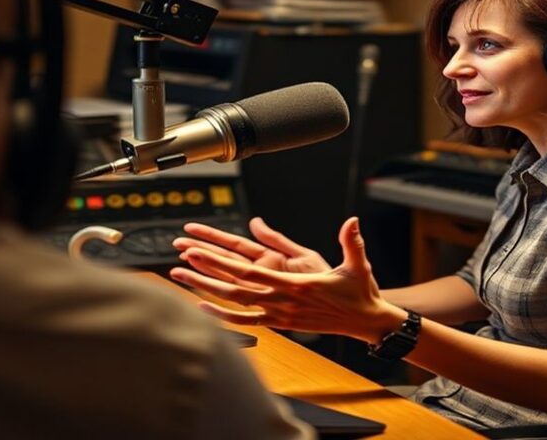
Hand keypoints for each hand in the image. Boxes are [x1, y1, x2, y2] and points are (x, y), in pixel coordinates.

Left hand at [169, 217, 401, 342]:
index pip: (253, 273)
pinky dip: (223, 315)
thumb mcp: (357, 264)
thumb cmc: (359, 291)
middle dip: (206, 273)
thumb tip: (352, 221)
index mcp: (297, 285)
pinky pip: (246, 321)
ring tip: (182, 279)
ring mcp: (281, 316)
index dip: (224, 263)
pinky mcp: (282, 325)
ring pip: (236, 304)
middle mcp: (284, 302)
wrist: (365, 322)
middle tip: (180, 258)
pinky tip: (204, 306)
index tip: (201, 251)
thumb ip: (351, 241)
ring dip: (207, 291)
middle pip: (235, 288)